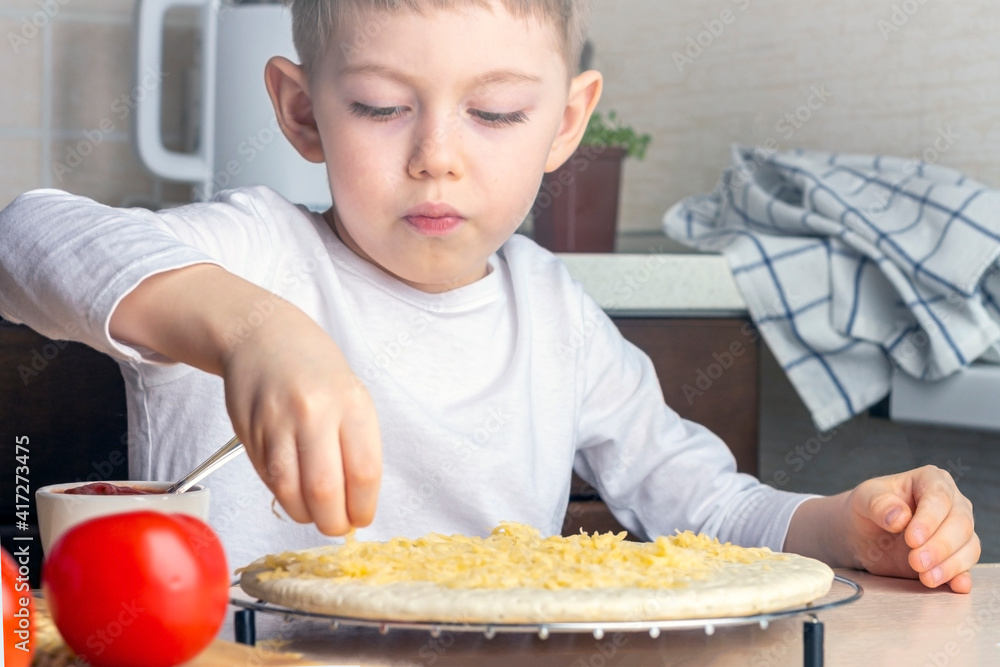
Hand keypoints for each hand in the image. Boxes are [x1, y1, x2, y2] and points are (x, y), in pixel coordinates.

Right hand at [222, 303, 381, 534]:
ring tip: (315, 515)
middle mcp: (315, 413)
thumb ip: (357, 443)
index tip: (362, 516)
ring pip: (291, 492)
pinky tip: (294, 492)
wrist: (263, 336)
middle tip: (338, 526)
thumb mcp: (351, 395)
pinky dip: (284, 496)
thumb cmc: (314, 367)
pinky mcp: (251, 434)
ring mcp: (278, 424)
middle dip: (334, 522)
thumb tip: (358, 498)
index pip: (364, 472)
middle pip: (326, 490)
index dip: (363, 506)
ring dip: (305, 515)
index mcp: (351, 404)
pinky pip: (269, 479)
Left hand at [845, 465, 978, 592]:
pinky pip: (966, 566)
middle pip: (960, 523)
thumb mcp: (863, 499)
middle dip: (940, 546)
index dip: (929, 520)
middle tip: (916, 561)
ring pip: (968, 546)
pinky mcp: (954, 555)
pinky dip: (961, 576)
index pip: (939, 497)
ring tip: (926, 577)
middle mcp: (951, 503)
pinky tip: (955, 586)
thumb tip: (900, 516)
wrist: (863, 534)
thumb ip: (878, 504)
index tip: (912, 539)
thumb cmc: (866, 509)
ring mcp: (956, 530)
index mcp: (930, 480)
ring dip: (950, 565)